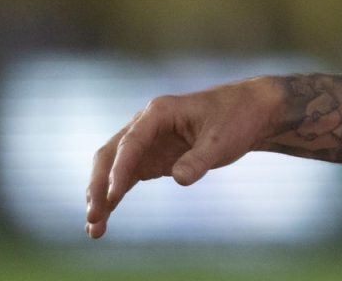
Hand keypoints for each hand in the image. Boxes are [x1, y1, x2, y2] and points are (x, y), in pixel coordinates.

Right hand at [84, 77, 278, 238]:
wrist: (248, 113)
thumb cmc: (235, 118)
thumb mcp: (222, 139)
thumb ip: (199, 159)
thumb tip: (179, 179)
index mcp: (159, 112)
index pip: (131, 142)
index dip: (119, 170)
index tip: (113, 197)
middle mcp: (146, 125)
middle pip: (110, 155)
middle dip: (98, 186)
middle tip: (93, 217)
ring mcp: (146, 141)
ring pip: (112, 168)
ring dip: (100, 195)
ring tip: (93, 229)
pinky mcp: (152, 157)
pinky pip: (126, 177)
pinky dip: (114, 197)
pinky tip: (104, 220)